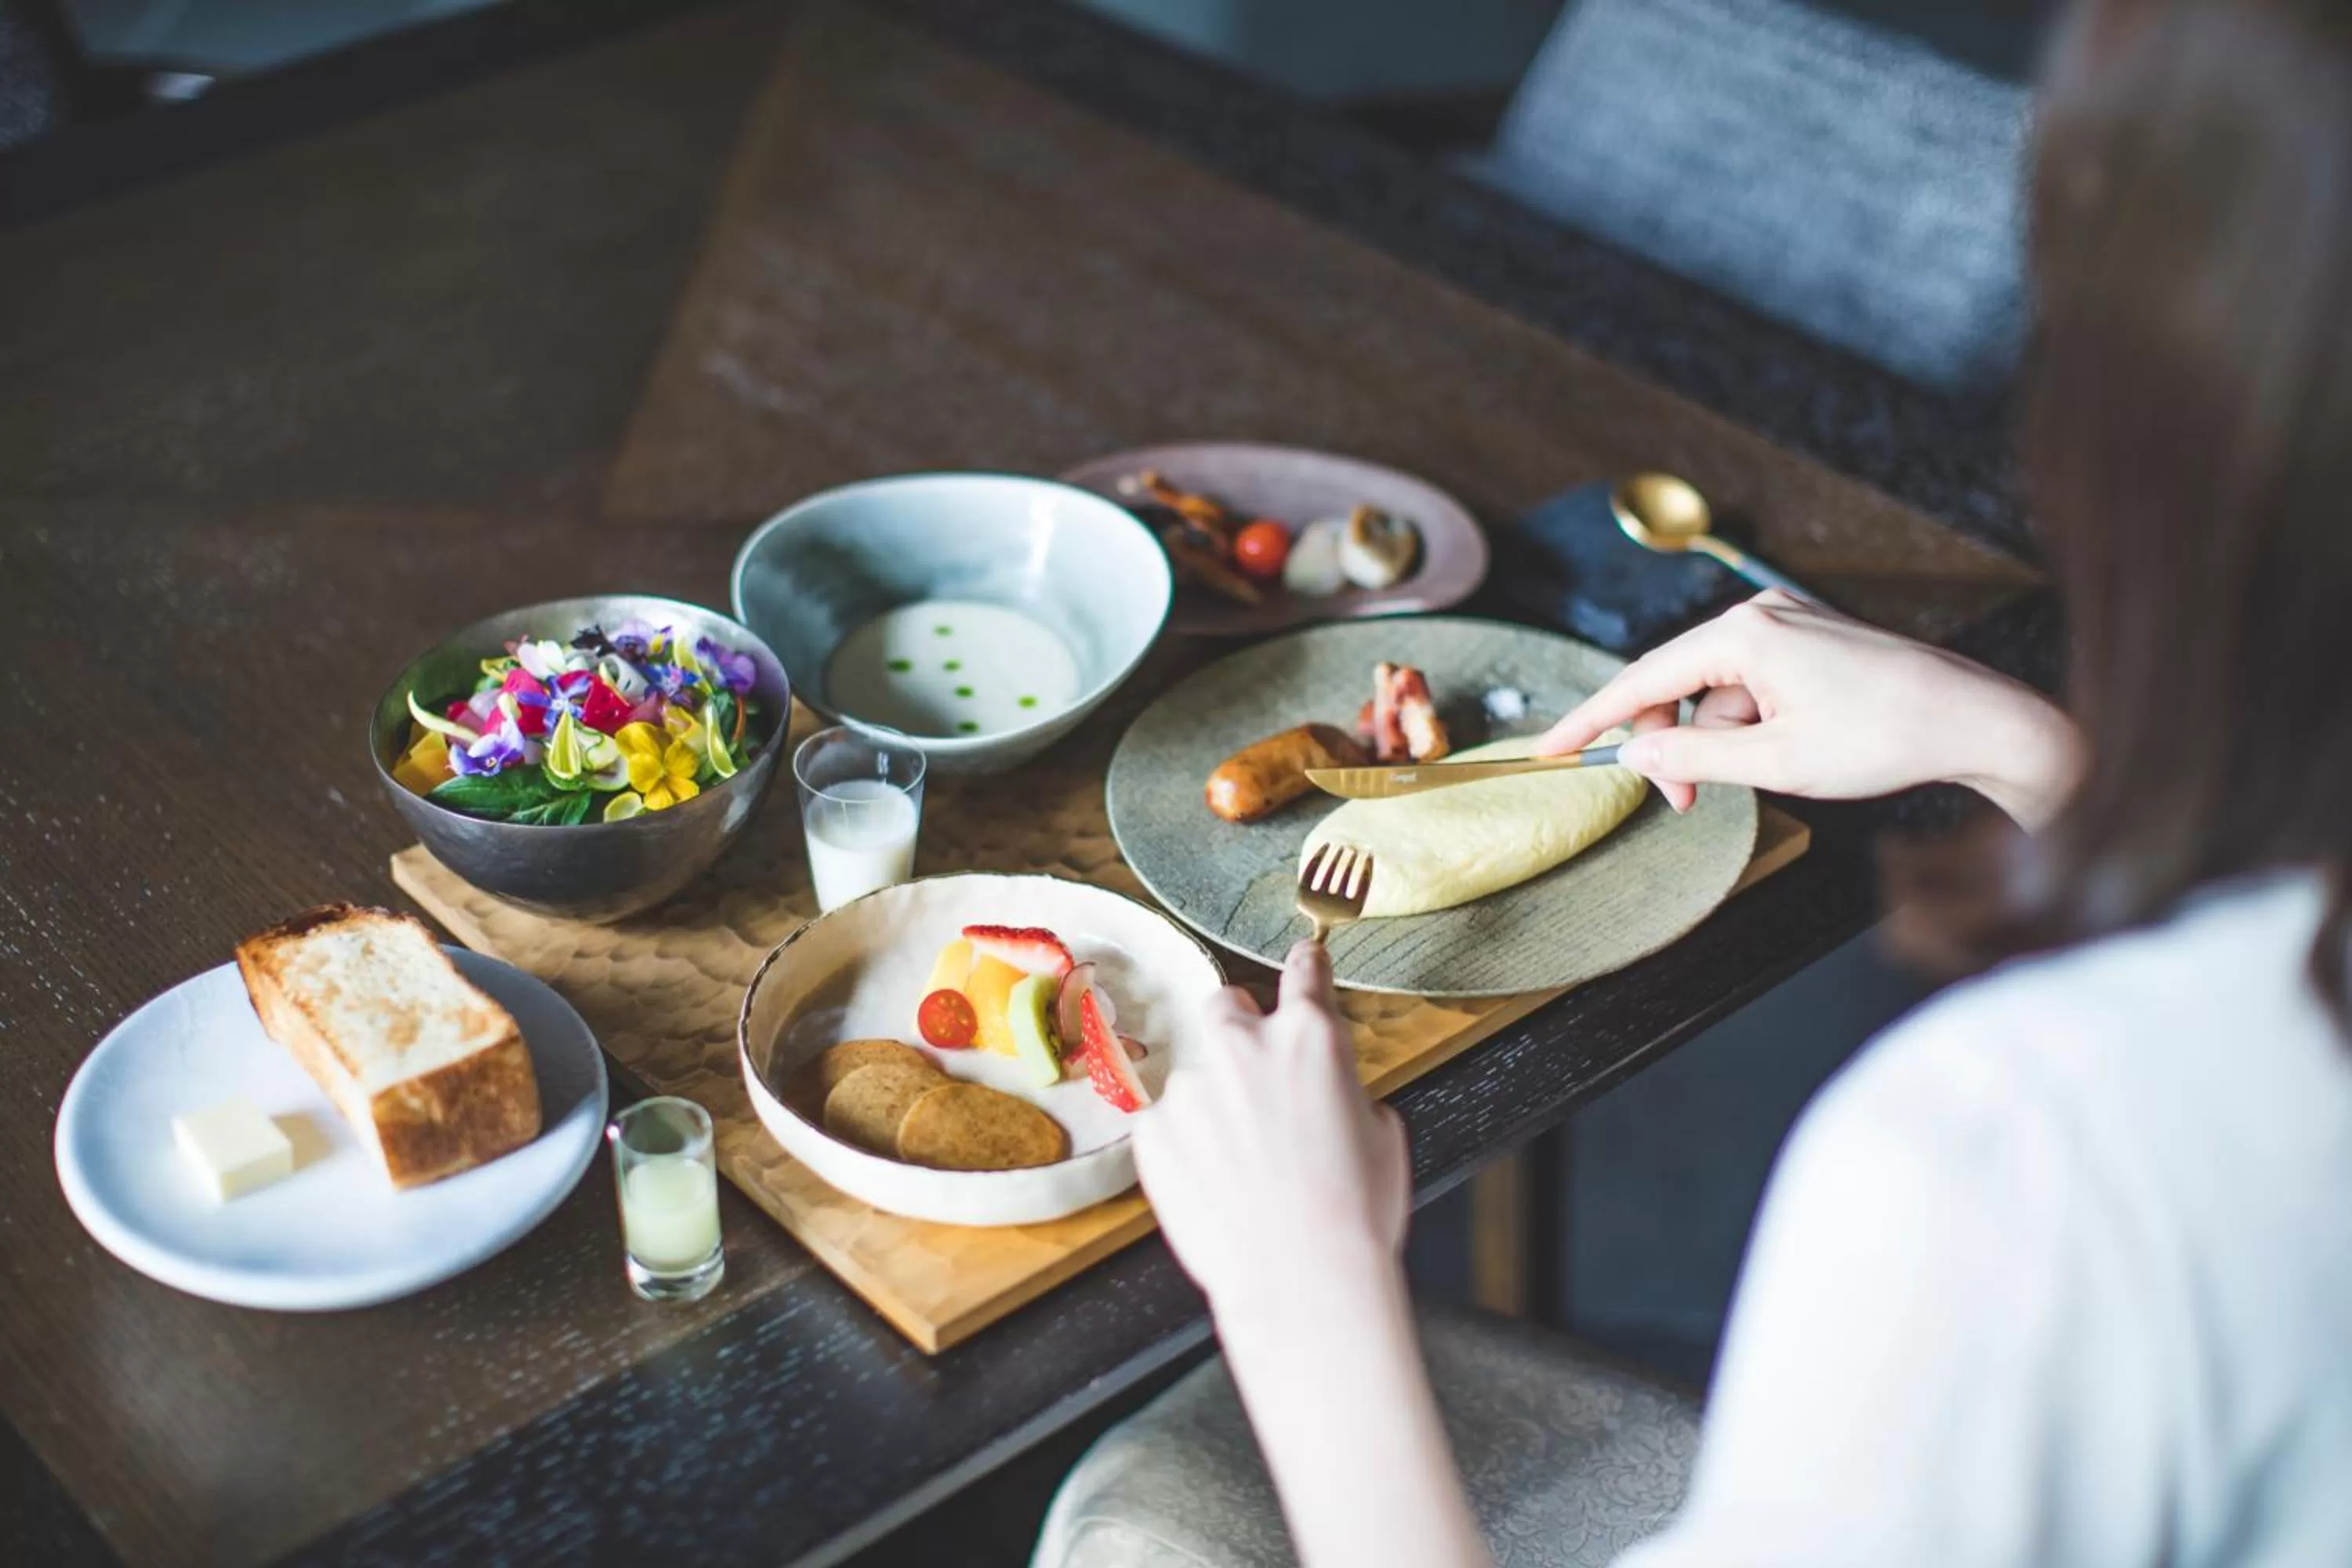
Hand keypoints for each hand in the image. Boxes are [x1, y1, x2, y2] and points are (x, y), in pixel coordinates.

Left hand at [1133, 940, 1409, 1319]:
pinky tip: (1215, 1187)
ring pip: (1198, 1078)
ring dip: (1214, 1107)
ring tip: (1242, 1168)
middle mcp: (1244, 1046)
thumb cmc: (1353, 1214)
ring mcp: (1192, 1086)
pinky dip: (1185, 1148)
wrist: (1301, 1278)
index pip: (1305, 973)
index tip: (1301, 961)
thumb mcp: (1380, 1135)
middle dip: (1240, 1031)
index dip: (1305, 967)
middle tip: (1256, 1080)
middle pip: (1227, 1006)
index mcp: (1311, 1037)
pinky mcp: (1153, 1129)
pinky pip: (1168, 1126)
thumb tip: (1327, 1093)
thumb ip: (1344, 1091)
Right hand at [1536, 591, 2080, 824]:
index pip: (1642, 678)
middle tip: (1683, 803)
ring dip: (1723, 740)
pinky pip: (1755, 685)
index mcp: (1745, 634)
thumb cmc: (1885, 737)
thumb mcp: (1776, 762)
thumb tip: (1637, 758)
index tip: (1550, 748)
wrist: (1976, 721)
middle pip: (1678, 683)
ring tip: (1766, 774)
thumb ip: (1694, 760)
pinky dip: (1754, 724)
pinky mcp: (1814, 641)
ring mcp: (1791, 624)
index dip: (1592, 720)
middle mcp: (1762, 616)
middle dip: (1673, 744)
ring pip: (1720, 692)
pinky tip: (1789, 750)